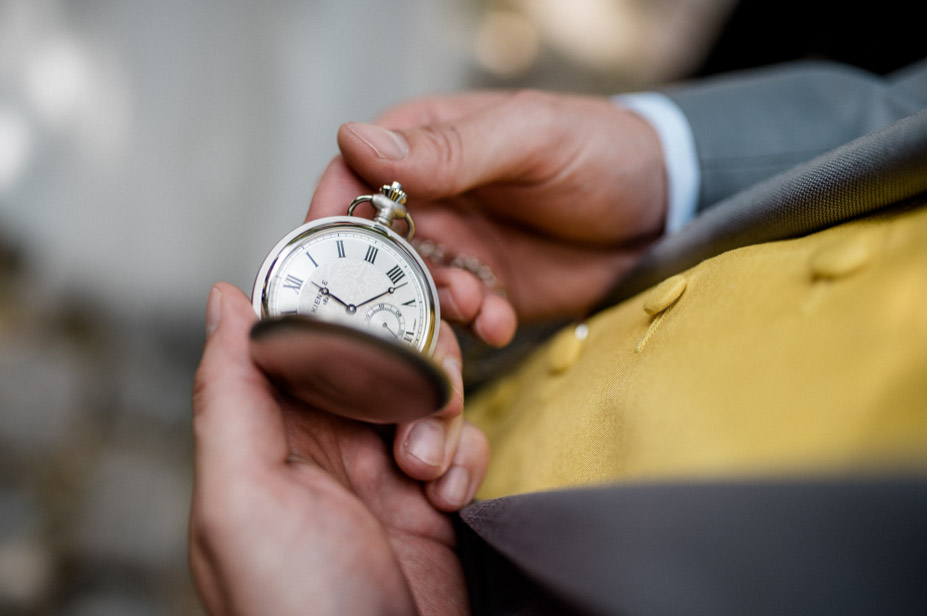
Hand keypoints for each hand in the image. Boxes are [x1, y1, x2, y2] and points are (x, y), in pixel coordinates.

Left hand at [190, 283, 488, 614]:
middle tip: (418, 392)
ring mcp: (380, 468)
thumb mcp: (243, 495)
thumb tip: (226, 299)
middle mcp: (323, 440)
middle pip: (376, 352)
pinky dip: (464, 457)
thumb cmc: (295, 606)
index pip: (302, 333)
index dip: (339, 301)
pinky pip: (460, 440)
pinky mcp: (429, 495)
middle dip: (409, 360)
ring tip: (424, 469)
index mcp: (267, 428)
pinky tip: (446, 497)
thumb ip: (231, 392)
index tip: (379, 279)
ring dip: (439, 415)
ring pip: (425, 388)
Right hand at [308, 90, 667, 344]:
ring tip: (481, 305)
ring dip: (437, 310)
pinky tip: (503, 320)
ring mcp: (456, 252)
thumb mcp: (529, 138)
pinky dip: (476, 326)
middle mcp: (428, 203)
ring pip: (412, 294)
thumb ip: (449, 148)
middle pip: (373, 250)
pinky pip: (460, 322)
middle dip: (385, 284)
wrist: (663, 208)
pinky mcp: (486, 293)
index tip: (329, 260)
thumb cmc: (601, 150)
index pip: (350, 180)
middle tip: (412, 304)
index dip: (331, 221)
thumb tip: (356, 141)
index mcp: (423, 148)